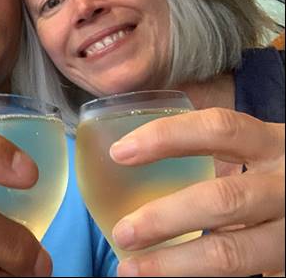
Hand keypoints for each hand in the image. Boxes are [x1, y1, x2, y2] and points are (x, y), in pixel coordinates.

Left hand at [109, 108, 284, 276]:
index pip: (219, 128)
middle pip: (223, 199)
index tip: (119, 152)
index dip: (166, 136)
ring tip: (131, 269)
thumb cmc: (272, 175)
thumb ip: (209, 152)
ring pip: (232, 253)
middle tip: (123, 232)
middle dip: (164, 218)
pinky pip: (244, 276)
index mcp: (272, 143)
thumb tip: (129, 156)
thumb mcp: (254, 153)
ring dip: (174, 263)